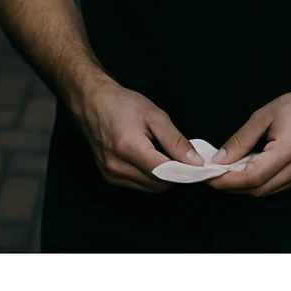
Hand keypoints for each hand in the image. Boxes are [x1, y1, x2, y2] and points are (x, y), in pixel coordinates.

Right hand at [74, 78, 204, 193]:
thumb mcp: (154, 115)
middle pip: (158, 184)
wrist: (92, 102)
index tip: (198, 166)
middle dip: (174, 174)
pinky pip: (138, 185)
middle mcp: (117, 166)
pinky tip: (150, 158)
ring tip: (164, 154)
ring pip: (149, 188)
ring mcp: (111, 174)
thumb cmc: (122, 104)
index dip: (185, 171)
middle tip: (183, 157)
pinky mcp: (109, 177)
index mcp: (129, 147)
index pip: (165, 173)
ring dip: (162, 177)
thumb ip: (176, 140)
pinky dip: (149, 176)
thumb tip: (194, 161)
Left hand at [206, 82, 290, 197]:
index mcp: (289, 151)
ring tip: (226, 173)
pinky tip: (246, 171)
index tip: (208, 176)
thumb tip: (220, 158)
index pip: (251, 176)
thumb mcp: (264, 115)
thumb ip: (241, 139)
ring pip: (265, 191)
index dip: (227, 180)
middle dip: (231, 185)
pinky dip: (258, 183)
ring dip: (243, 186)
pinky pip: (275, 187)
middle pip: (257, 189)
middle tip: (211, 175)